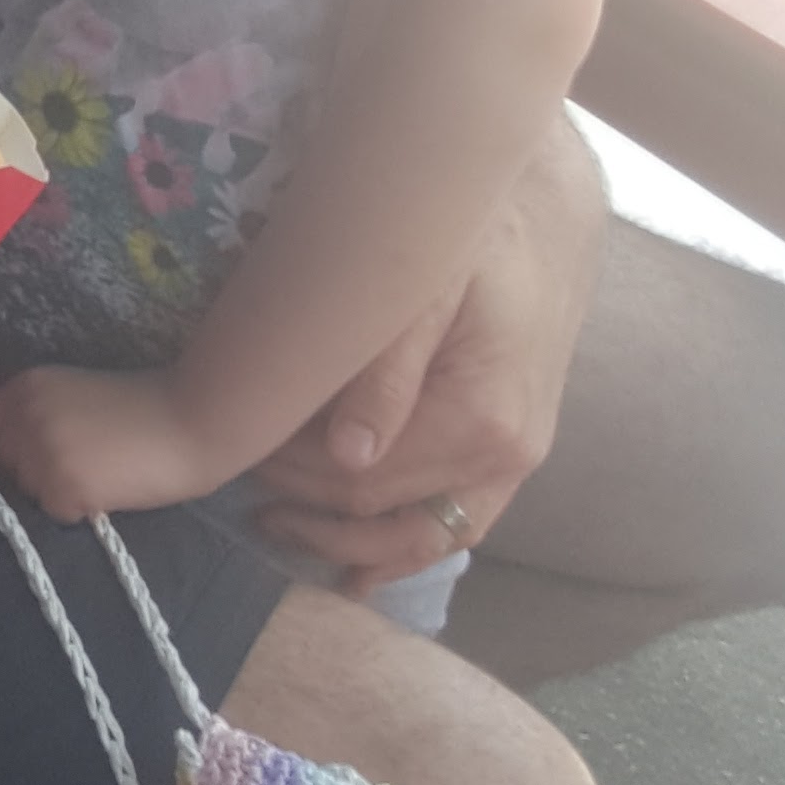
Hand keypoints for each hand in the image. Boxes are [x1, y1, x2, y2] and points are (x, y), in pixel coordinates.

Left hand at [0, 359, 227, 519]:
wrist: (193, 420)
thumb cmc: (142, 409)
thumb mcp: (76, 395)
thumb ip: (38, 413)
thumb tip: (4, 449)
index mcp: (26, 387)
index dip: (4, 450)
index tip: (29, 459)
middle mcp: (24, 415)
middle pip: (1, 465)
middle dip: (29, 473)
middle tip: (79, 466)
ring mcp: (41, 452)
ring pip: (26, 492)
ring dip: (53, 492)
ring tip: (99, 474)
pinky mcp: (63, 486)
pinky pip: (54, 512)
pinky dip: (77, 509)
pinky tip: (108, 489)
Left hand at [248, 166, 592, 587]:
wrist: (545, 213)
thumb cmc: (475, 233)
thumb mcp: (422, 282)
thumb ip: (383, 368)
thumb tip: (349, 454)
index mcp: (480, 419)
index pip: (359, 481)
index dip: (291, 476)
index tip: (238, 455)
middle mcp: (506, 456)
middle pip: (384, 515)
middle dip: (308, 510)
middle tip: (242, 490)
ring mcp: (515, 462)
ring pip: (425, 539)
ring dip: (352, 547)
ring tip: (283, 534)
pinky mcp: (512, 454)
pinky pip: (455, 525)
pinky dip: (402, 548)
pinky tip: (360, 570)